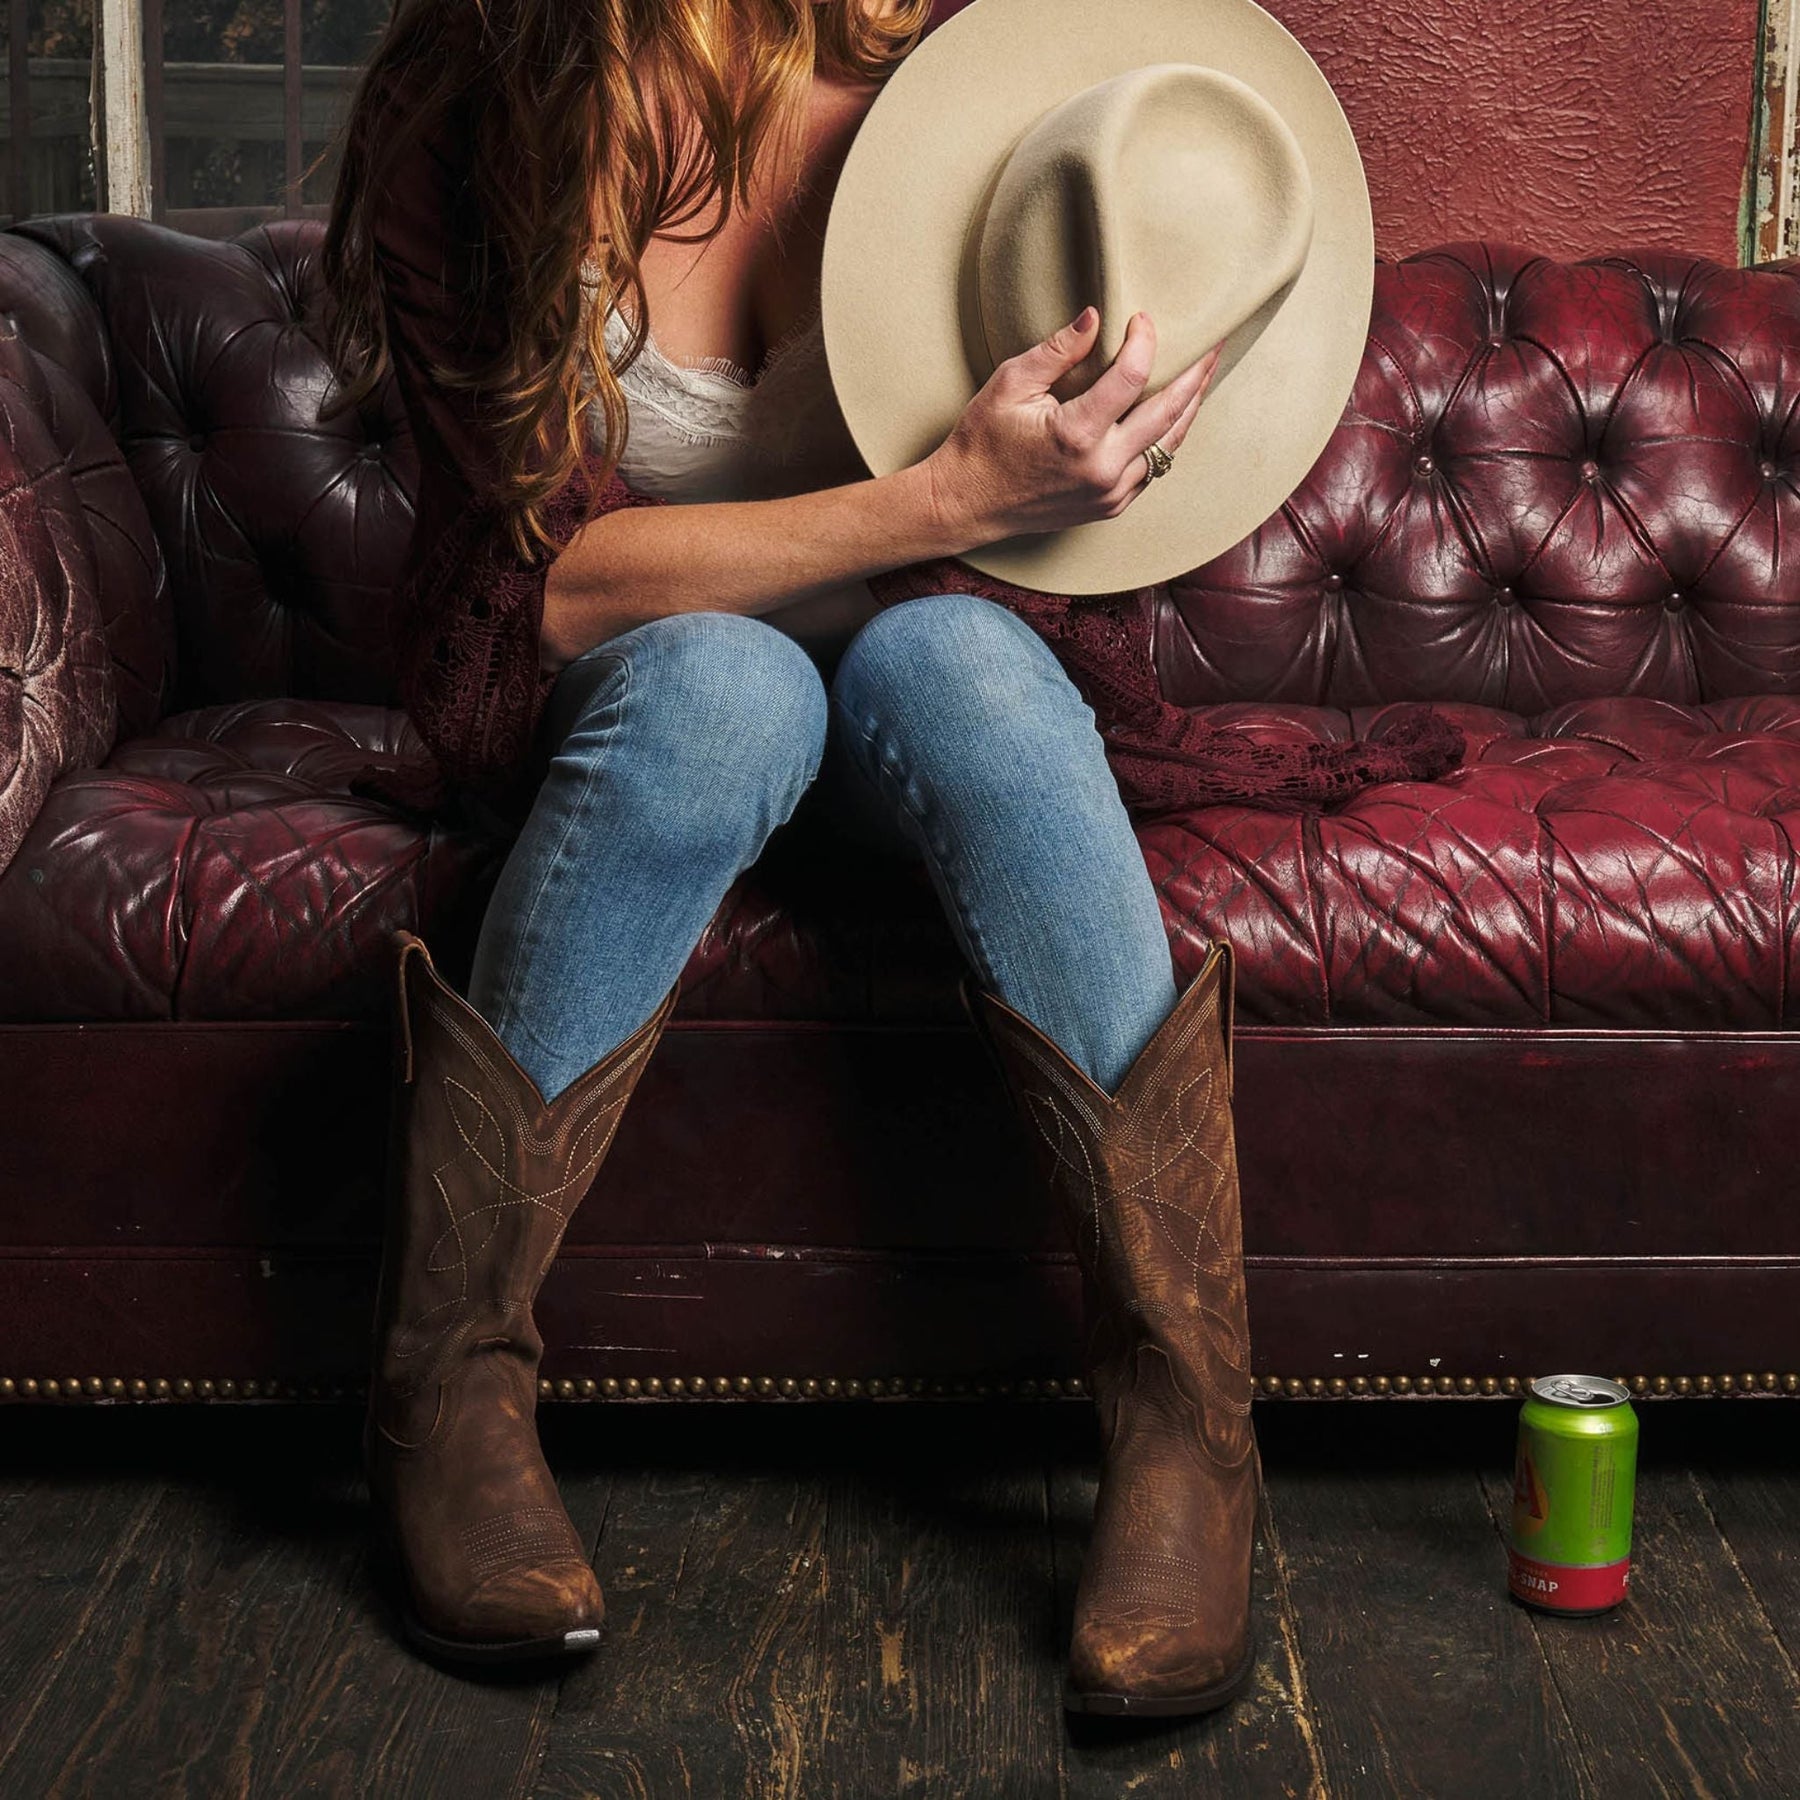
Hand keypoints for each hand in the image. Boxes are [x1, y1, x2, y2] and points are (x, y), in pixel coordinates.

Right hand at [922, 308, 1220, 546]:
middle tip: (1212, 346)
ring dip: (1189, 409)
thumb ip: (1056, 351)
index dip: (1144, 341)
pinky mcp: (1111, 507)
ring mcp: (1110, 493)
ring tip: (1203, 377)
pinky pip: (1153, 469)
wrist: (967, 503)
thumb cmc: (982, 440)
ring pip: (1170, 446)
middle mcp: (1101, 469)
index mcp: (1076, 435)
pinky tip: (1173, 415)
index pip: (1132, 377)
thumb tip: (1095, 317)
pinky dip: (1166, 439)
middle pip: (1169, 414)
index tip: (1142, 319)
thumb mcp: (1010, 384)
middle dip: (1194, 375)